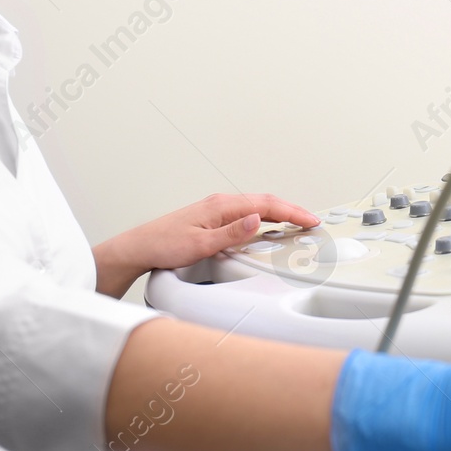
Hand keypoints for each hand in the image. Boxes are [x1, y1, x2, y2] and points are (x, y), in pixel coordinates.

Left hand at [92, 192, 319, 298]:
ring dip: (280, 213)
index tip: (310, 220)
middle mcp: (220, 203)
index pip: (266, 205)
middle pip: (265, 202)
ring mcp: (217, 209)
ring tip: (297, 222)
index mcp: (221, 206)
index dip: (292, 212)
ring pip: (257, 206)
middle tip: (311, 222)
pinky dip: (265, 217)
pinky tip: (268, 225)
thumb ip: (232, 233)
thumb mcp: (200, 245)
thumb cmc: (163, 245)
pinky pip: (247, 213)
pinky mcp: (213, 217)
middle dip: (292, 210)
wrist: (139, 248)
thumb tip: (257, 219)